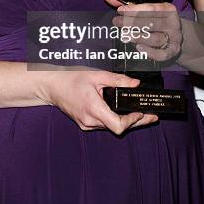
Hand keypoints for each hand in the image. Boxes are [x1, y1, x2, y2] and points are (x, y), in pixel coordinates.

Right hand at [36, 66, 158, 134]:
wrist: (52, 86)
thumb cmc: (71, 78)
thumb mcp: (96, 75)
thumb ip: (117, 80)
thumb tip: (135, 84)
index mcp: (94, 108)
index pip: (118, 125)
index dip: (132, 121)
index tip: (141, 112)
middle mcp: (90, 121)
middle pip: (118, 128)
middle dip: (136, 122)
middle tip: (152, 116)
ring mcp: (86, 124)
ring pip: (111, 127)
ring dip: (125, 121)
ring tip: (140, 113)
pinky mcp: (84, 123)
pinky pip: (103, 124)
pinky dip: (114, 119)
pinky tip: (121, 112)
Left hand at [103, 0, 183, 61]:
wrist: (175, 35)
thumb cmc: (157, 20)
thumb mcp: (146, 10)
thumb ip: (128, 5)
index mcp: (168, 10)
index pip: (152, 8)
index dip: (135, 9)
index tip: (120, 10)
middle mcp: (173, 24)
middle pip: (153, 23)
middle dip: (133, 23)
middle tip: (117, 23)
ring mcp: (175, 38)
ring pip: (156, 39)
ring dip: (139, 37)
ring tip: (124, 35)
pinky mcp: (173, 52)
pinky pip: (162, 54)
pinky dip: (150, 52)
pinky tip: (138, 48)